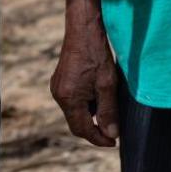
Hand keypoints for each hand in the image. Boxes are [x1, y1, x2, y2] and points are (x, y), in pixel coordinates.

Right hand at [51, 20, 119, 146]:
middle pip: (76, 123)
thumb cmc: (96, 54)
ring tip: (108, 107)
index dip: (99, 139)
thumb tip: (110, 135)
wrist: (83, 29)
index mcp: (68, 98)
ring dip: (91, 116)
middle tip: (113, 131)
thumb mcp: (107, 85)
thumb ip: (108, 112)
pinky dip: (85, 104)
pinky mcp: (59, 80)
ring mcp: (57, 87)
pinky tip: (98, 94)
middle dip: (94, 129)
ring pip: (75, 112)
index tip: (114, 142)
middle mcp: (58, 95)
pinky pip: (72, 101)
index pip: (82, 130)